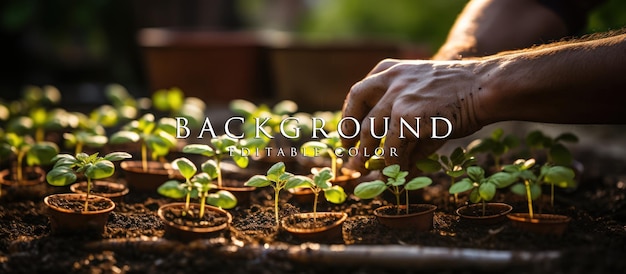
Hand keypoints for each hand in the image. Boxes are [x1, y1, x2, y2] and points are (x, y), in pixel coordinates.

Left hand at [341, 58, 486, 173]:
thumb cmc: (459, 95)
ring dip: (365, 156)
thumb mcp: (423, 99)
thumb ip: (403, 123)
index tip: (347, 135)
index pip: (358, 93)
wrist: (485, 86)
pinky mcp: (406, 116)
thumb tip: (395, 160)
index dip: (349, 116)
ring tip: (362, 170)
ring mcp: (396, 97)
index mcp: (390, 70)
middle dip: (350, 136)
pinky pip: (392, 148)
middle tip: (350, 156)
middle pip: (359, 111)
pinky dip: (392, 165)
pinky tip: (394, 174)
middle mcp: (389, 80)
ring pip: (371, 133)